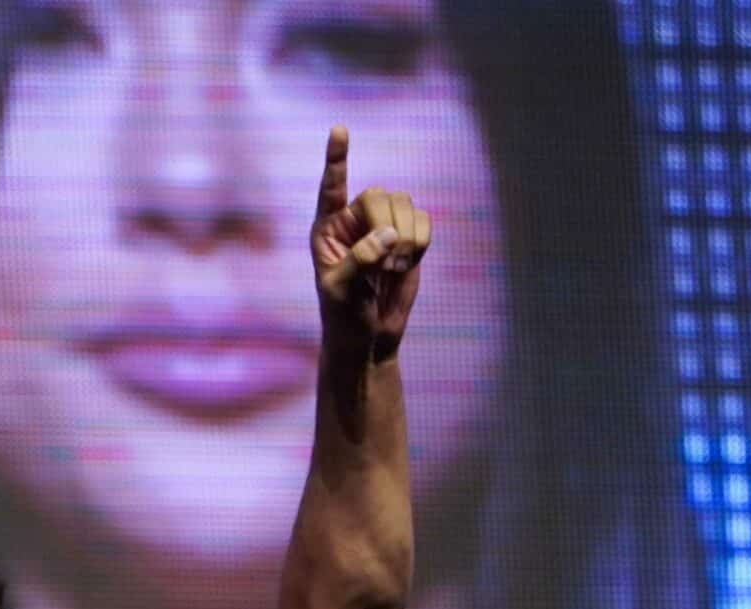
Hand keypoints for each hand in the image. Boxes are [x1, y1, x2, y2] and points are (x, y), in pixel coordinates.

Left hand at [308, 127, 428, 359]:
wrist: (369, 338)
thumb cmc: (344, 316)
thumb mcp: (342, 290)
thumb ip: (360, 259)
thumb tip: (389, 234)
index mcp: (327, 228)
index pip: (332, 187)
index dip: (337, 159)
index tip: (339, 129)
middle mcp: (354, 220)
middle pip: (380, 194)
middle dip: (388, 226)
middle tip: (386, 261)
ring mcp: (382, 227)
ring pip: (405, 204)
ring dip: (407, 236)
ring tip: (395, 267)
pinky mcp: (408, 238)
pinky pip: (424, 221)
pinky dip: (422, 241)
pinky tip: (408, 263)